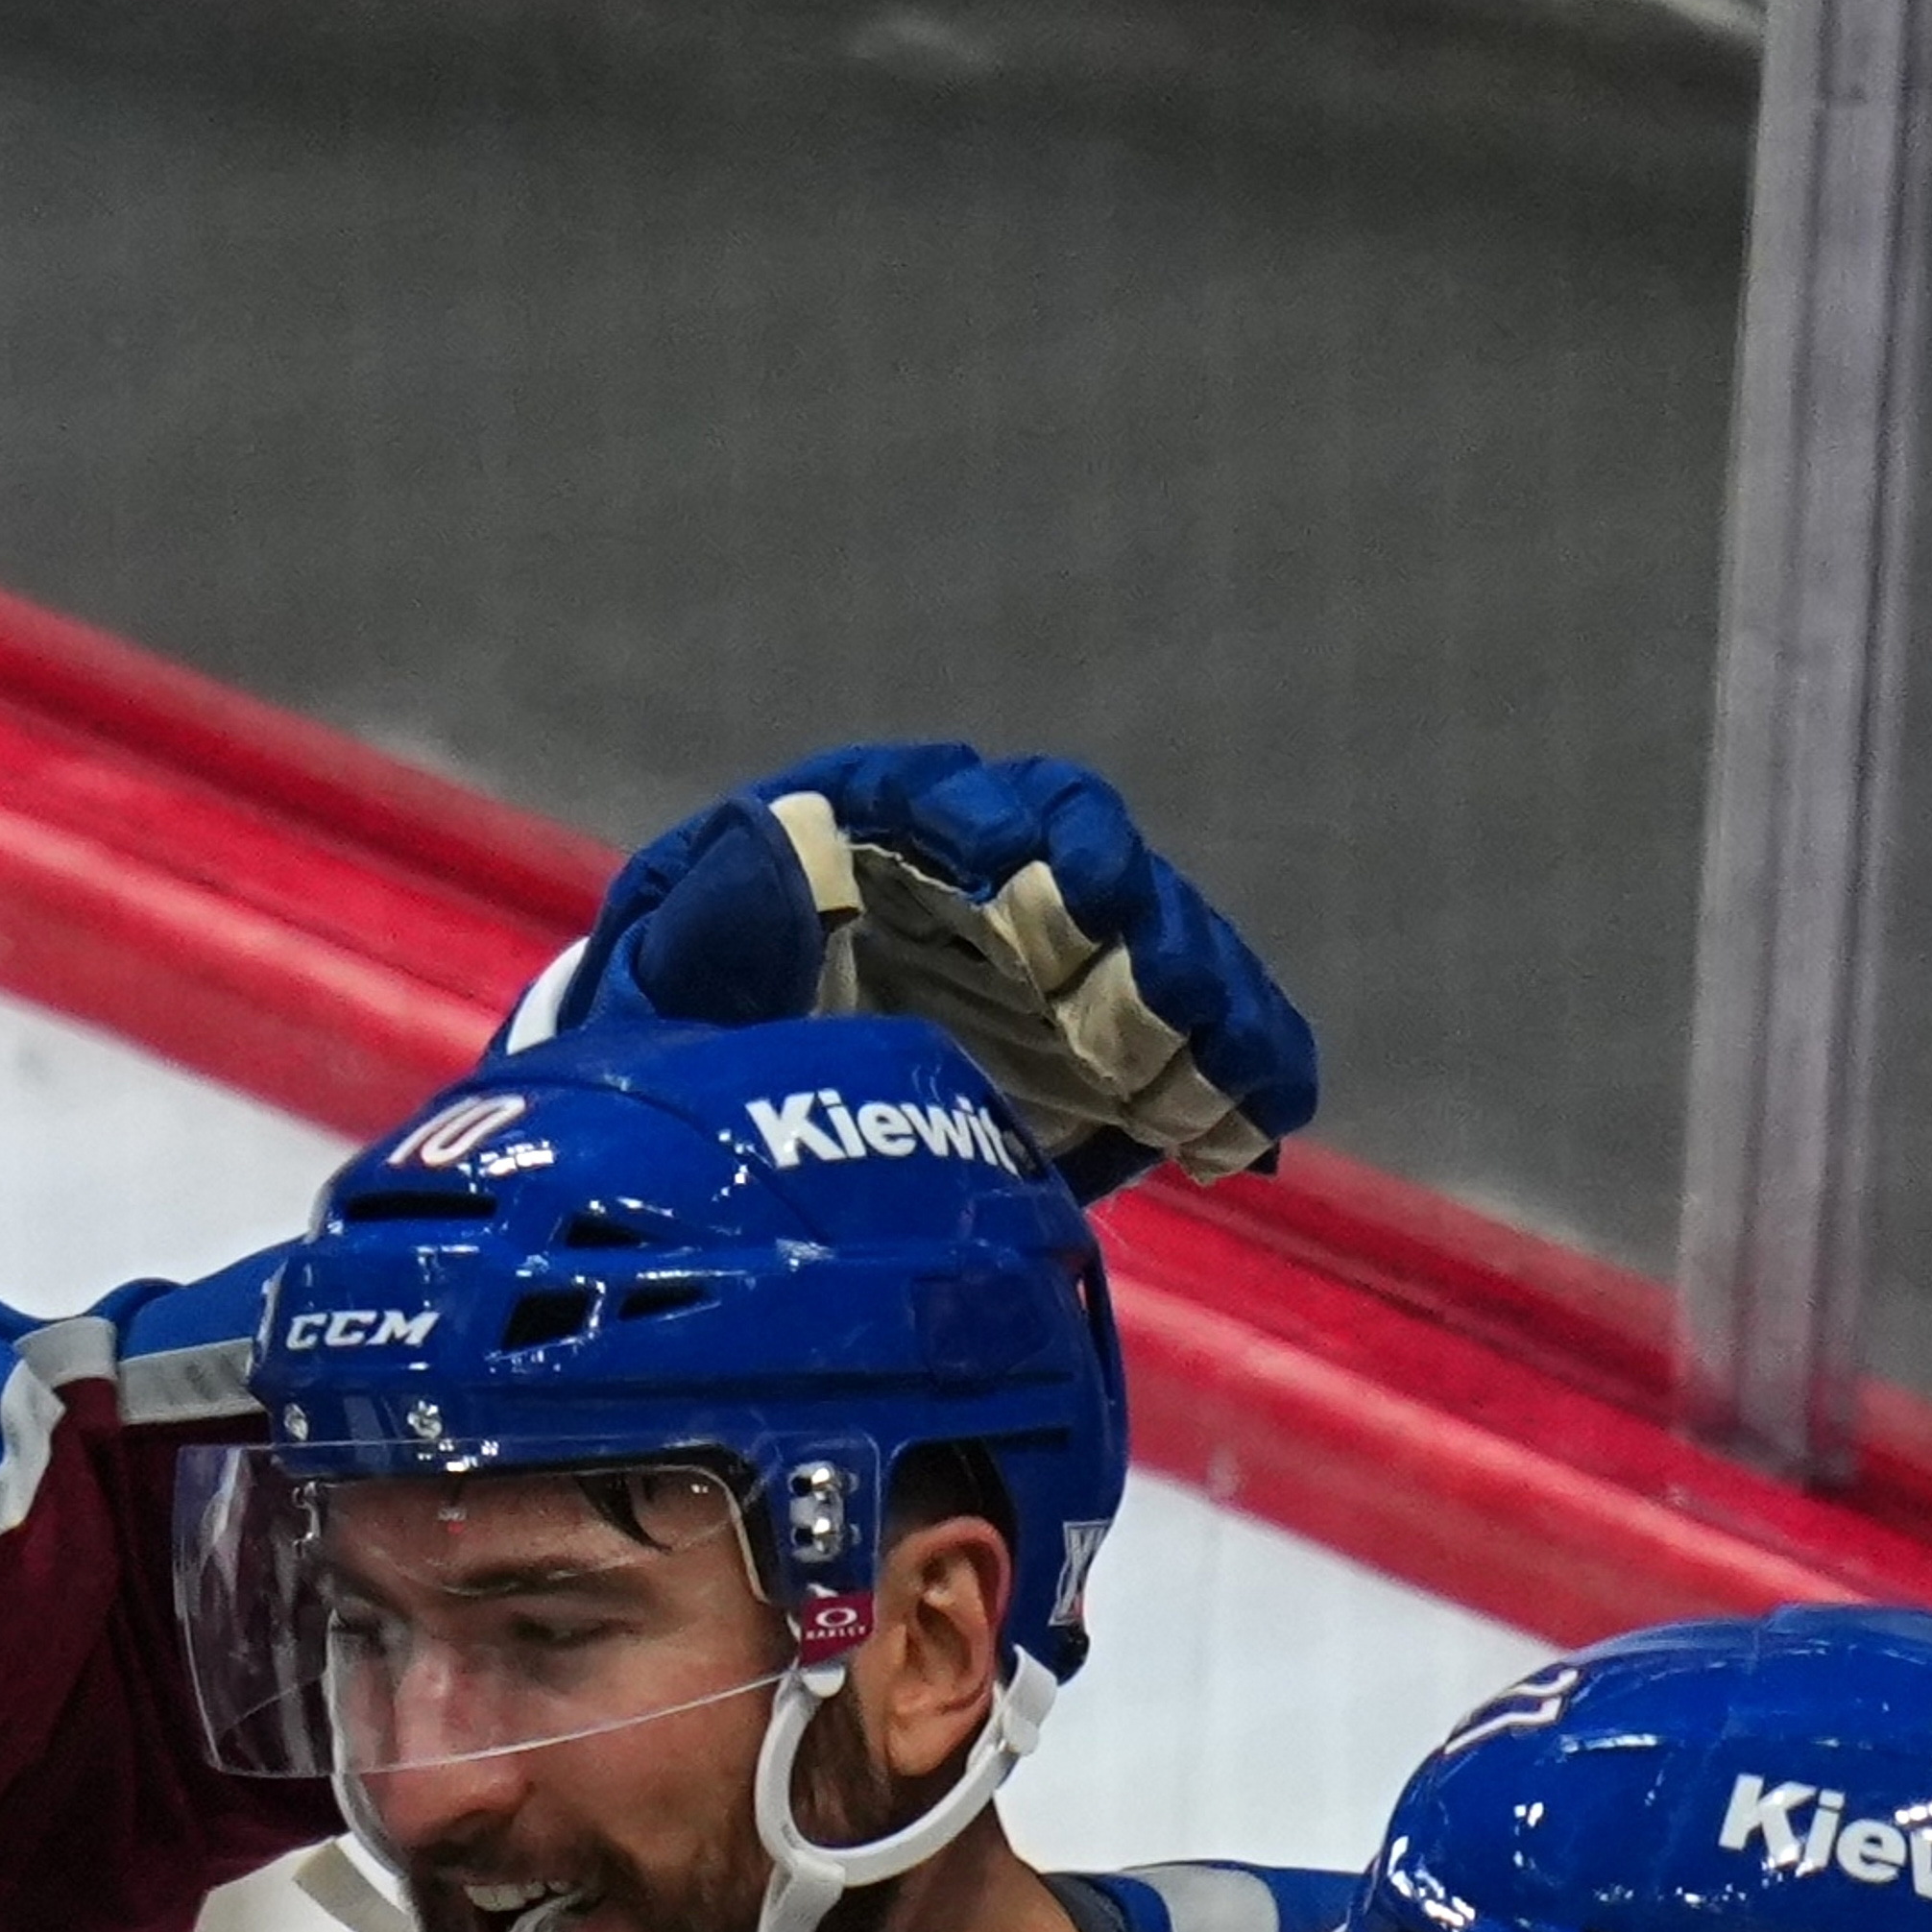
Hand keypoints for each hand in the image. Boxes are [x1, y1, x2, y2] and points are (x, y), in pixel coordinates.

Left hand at [575, 739, 1319, 1188]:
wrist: (722, 1135)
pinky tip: (1266, 1124)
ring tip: (1238, 1068)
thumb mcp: (664, 989)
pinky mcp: (1105, 1057)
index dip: (993, 824)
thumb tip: (768, 833)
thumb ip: (712, 924)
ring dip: (1209, 1001)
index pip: (954, 797)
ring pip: (1160, 953)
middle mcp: (988, 883)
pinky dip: (1238, 1080)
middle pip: (1090, 863)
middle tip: (1156, 972)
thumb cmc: (684, 1045)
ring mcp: (1059, 969)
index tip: (1009, 868)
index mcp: (878, 833)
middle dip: (1133, 915)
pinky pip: (1193, 1051)